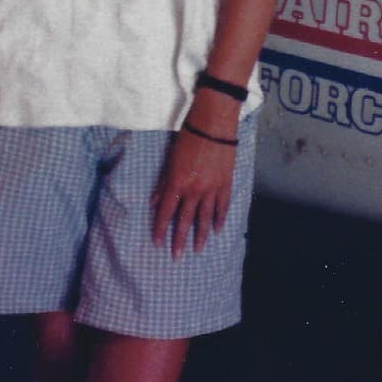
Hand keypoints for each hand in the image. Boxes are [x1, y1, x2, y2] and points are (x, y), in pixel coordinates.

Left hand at [150, 120, 237, 257]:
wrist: (213, 125)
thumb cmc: (188, 137)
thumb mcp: (170, 159)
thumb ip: (164, 183)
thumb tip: (155, 202)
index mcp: (177, 183)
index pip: (166, 212)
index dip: (160, 228)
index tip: (156, 242)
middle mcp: (194, 190)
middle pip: (185, 220)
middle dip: (179, 240)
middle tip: (176, 256)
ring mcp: (212, 189)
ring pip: (205, 218)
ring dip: (200, 235)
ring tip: (197, 249)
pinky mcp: (226, 184)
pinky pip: (222, 207)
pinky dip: (220, 219)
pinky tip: (217, 230)